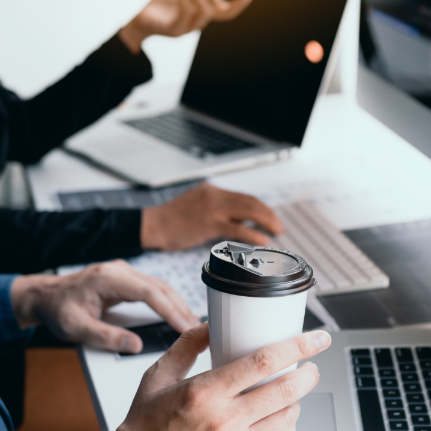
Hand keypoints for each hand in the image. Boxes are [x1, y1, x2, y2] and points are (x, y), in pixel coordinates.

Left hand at [10, 260, 199, 352]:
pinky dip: (168, 301)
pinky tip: (176, 314)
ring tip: (191, 325)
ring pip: (159, 286)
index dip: (170, 309)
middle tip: (197, 330)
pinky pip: (153, 288)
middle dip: (181, 308)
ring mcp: (123, 272)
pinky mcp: (126, 279)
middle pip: (160, 287)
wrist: (44, 296)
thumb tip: (135, 345)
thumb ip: (106, 337)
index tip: (184, 326)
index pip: (149, 292)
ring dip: (177, 304)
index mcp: (108, 278)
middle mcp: (119, 271)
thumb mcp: (77, 328)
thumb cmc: (57, 309)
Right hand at [69, 326, 331, 430]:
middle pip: (286, 391)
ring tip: (289, 394)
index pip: (264, 362)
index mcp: (203, 393)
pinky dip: (287, 429)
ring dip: (296, 402)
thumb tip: (211, 325)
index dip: (299, 345)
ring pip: (287, 419)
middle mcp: (223, 422)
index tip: (316, 338)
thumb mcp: (157, 378)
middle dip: (308, 374)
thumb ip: (187, 346)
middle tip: (310, 367)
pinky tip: (279, 421)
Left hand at [118, 0, 253, 52]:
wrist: (144, 19)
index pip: (226, 13)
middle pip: (216, 8)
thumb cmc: (165, 6)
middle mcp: (199, 24)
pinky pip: (186, 16)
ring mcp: (187, 29)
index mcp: (204, 15)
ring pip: (203, 12)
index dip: (238, 5)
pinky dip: (186, 0)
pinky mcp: (175, 30)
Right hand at [140, 182, 283, 250]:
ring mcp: (212, 208)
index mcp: (212, 190)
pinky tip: (262, 240)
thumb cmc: (171, 221)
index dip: (261, 208)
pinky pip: (238, 229)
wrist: (152, 225)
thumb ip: (217, 212)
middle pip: (251, 202)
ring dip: (266, 222)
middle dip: (268, 214)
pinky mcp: (209, 224)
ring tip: (276, 232)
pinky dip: (253, 234)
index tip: (270, 218)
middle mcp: (214, 195)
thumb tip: (240, 223)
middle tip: (279, 226)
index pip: (244, 197)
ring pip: (249, 212)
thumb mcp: (196, 207)